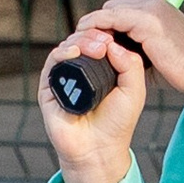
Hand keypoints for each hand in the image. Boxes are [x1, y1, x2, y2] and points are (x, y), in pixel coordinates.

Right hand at [38, 17, 145, 182]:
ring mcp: (64, 79)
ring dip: (81, 41)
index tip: (116, 33)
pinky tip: (74, 52)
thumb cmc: (116, 123)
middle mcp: (80, 71)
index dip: (105, 33)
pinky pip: (52, 63)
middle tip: (106, 41)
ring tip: (97, 47)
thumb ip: (130, 64)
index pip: (98, 41)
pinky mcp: (49, 88)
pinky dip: (62, 52)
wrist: (99, 149)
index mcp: (100, 69)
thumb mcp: (134, 90)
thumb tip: (112, 43)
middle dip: (94, 35)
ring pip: (67, 47)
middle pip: (82, 40)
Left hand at [77, 0, 183, 99]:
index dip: (111, 17)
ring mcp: (151, 9)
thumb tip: (118, 58)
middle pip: (115, 2)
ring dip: (97, 24)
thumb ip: (138, 50)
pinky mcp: (145, 20)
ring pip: (110, 7)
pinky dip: (96, 25)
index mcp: (160, 8)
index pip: (125, 1)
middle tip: (92, 41)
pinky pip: (109, 17)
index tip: (102, 37)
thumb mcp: (157, 55)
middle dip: (102, 21)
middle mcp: (155, 3)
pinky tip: (87, 37)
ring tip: (86, 42)